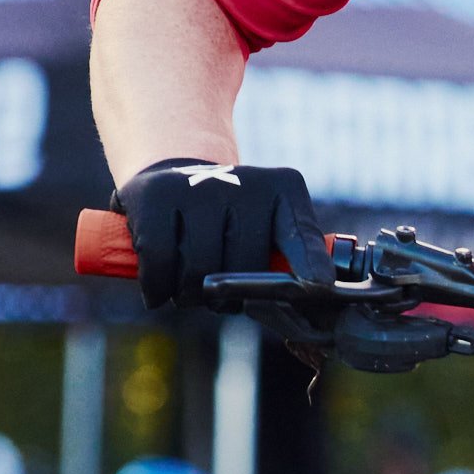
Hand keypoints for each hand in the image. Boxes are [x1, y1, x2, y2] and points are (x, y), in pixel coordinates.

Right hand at [117, 159, 325, 316]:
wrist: (173, 176)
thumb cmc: (228, 223)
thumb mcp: (267, 229)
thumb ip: (286, 262)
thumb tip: (310, 293)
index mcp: (283, 190)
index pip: (300, 234)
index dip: (308, 262)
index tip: (318, 286)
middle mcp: (243, 182)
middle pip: (243, 268)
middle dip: (227, 297)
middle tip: (216, 293)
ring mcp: (198, 185)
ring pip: (199, 272)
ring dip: (189, 296)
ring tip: (187, 287)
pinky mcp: (154, 195)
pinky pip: (160, 263)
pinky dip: (157, 288)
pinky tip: (158, 290)